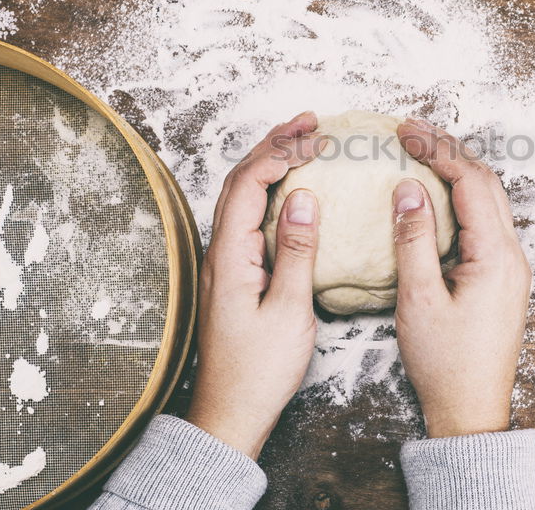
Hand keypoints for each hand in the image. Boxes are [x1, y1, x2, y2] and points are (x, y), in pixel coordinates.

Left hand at [186, 111, 324, 459]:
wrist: (230, 412)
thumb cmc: (259, 369)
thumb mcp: (289, 310)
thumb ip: (297, 250)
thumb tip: (304, 196)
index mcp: (229, 256)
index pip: (250, 184)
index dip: (281, 153)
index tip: (315, 137)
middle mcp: (219, 251)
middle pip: (240, 180)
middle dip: (273, 144)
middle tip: (310, 121)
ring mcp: (224, 261)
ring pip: (242, 196)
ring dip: (269, 163)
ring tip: (301, 141)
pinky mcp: (234, 273)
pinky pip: (249, 216)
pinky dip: (269, 190)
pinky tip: (291, 189)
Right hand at [392, 118, 530, 438]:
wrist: (471, 411)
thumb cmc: (445, 363)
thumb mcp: (418, 300)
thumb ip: (413, 240)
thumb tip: (408, 188)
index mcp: (495, 256)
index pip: (470, 182)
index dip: (437, 149)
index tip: (404, 131)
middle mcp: (511, 255)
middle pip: (486, 182)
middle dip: (449, 150)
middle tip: (412, 131)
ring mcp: (510, 267)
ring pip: (489, 200)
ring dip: (458, 170)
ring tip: (423, 151)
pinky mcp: (501, 278)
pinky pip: (485, 222)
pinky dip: (462, 197)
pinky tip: (438, 195)